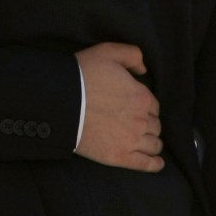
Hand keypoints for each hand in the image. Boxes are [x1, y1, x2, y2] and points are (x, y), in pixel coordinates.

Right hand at [73, 42, 163, 172]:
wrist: (60, 102)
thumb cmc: (81, 75)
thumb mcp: (107, 52)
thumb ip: (132, 54)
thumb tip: (144, 69)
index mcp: (141, 96)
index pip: (153, 106)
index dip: (145, 106)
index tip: (134, 107)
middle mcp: (141, 120)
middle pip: (154, 125)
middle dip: (148, 124)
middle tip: (134, 122)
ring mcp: (131, 140)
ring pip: (154, 144)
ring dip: (151, 142)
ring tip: (144, 141)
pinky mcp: (119, 156)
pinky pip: (146, 164)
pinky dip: (154, 164)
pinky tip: (156, 162)